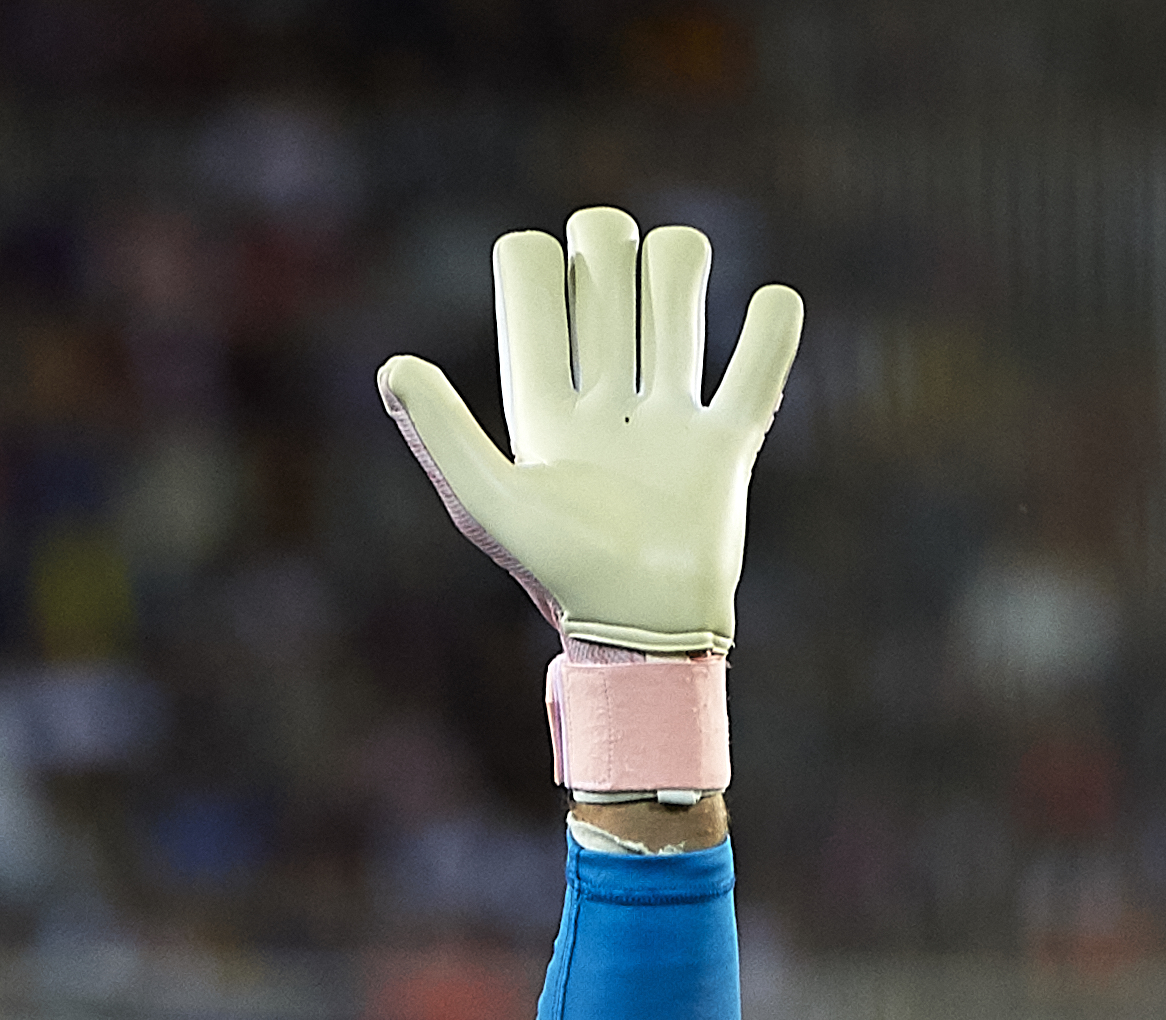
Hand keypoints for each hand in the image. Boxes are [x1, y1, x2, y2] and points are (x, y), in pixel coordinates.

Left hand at [379, 212, 800, 653]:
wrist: (646, 630)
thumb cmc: (561, 576)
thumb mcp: (490, 504)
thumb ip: (441, 436)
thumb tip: (392, 367)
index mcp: (542, 401)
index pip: (533, 280)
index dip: (534, 260)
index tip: (541, 281)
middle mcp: (603, 396)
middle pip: (609, 259)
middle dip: (610, 243)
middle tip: (614, 291)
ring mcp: (668, 414)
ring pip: (678, 284)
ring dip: (683, 267)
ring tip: (681, 307)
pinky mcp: (726, 441)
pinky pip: (762, 356)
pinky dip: (773, 322)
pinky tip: (764, 318)